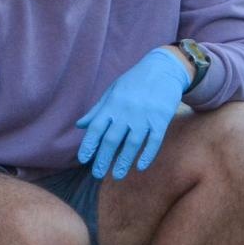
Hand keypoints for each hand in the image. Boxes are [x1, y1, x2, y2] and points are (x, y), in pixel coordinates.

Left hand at [75, 47, 190, 180]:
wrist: (163, 69)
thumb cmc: (134, 81)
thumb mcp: (112, 91)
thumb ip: (97, 110)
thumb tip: (80, 125)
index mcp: (112, 104)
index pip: (96, 128)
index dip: (89, 145)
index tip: (83, 160)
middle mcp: (126, 111)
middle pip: (112, 139)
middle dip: (103, 159)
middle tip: (98, 174)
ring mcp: (144, 116)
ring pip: (132, 144)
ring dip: (124, 161)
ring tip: (117, 175)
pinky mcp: (161, 120)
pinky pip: (153, 141)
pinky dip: (147, 155)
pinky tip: (141, 167)